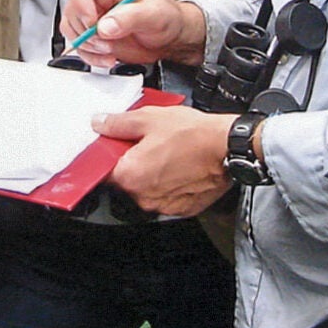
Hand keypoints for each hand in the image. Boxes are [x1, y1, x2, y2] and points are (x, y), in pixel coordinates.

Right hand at [66, 0, 203, 68]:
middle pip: (73, 9)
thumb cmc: (166, 16)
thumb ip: (130, 17)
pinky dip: (90, 55)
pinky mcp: (93, 35)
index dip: (81, 2)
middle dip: (86, 30)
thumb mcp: (153, 13)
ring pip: (72, 28)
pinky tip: (108, 57)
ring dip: (88, 44)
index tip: (93, 22)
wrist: (170, 38)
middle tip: (105, 40)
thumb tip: (105, 26)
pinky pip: (79, 45)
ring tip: (109, 49)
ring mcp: (93, 16)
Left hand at [93, 105, 235, 217]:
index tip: (120, 143)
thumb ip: (118, 123)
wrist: (228, 148)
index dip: (111, 154)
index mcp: (130, 175)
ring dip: (152, 174)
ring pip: (148, 189)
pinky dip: (170, 184)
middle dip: (134, 162)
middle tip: (150, 143)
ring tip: (169, 153)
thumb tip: (100, 123)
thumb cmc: (193, 134)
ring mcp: (163, 205)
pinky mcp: (182, 209)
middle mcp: (143, 196)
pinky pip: (167, 196)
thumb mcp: (149, 118)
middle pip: (127, 180)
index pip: (104, 169)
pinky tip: (180, 165)